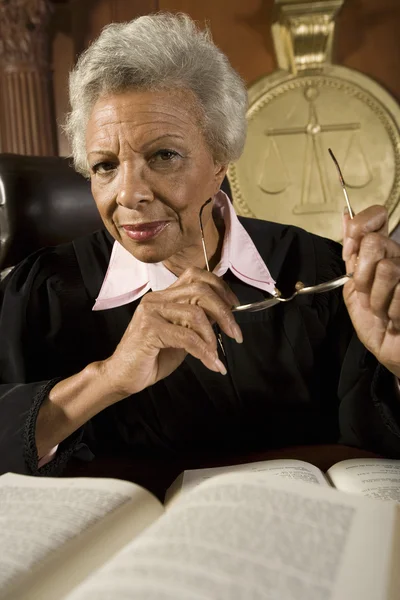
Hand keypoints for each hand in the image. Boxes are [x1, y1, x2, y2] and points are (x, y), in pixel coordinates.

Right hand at [101, 267, 242, 397]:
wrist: (122, 377)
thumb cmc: (151, 358)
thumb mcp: (181, 336)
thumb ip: (197, 323)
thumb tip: (224, 317)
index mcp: (164, 296)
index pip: (196, 276)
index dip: (220, 287)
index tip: (234, 306)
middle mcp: (156, 298)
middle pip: (200, 291)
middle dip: (224, 313)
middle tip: (235, 334)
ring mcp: (151, 312)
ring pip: (196, 314)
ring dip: (212, 337)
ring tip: (214, 356)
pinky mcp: (149, 329)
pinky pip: (187, 337)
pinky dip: (204, 352)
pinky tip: (210, 363)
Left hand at [342, 205, 399, 376]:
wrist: (394, 351)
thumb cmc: (375, 323)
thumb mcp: (354, 289)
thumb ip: (351, 256)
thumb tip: (345, 216)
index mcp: (383, 253)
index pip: (377, 215)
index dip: (361, 225)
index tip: (351, 253)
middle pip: (374, 243)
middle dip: (362, 276)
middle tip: (367, 295)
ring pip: (387, 269)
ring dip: (377, 300)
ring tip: (383, 312)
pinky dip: (392, 312)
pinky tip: (397, 319)